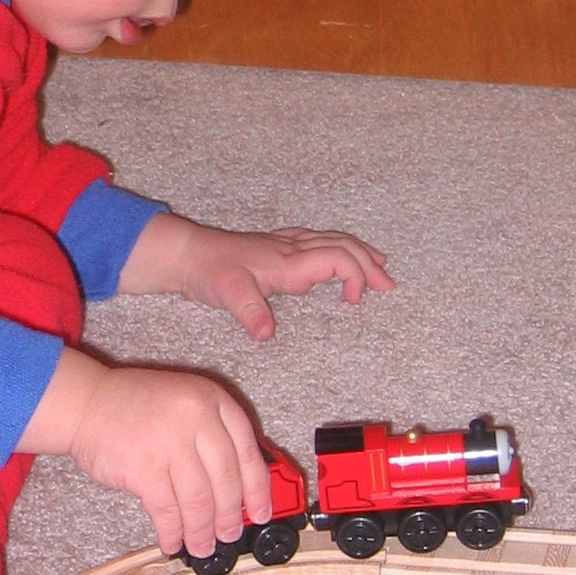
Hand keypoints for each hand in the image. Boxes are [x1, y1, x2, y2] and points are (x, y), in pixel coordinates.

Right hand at [20, 349, 270, 555]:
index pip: (248, 451)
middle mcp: (195, 418)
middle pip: (226, 480)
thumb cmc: (134, 406)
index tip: (262, 511)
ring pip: (199, 500)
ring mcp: (169, 442)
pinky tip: (173, 541)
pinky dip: (172, 531)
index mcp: (211, 399)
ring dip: (202, 531)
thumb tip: (238, 489)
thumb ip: (212, 435)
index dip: (258, 489)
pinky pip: (167, 511)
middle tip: (229, 534)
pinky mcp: (144, 468)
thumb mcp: (184, 403)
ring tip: (202, 546)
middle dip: (230, 516)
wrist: (85, 402)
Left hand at [120, 215, 393, 339]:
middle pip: (341, 245)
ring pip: (331, 240)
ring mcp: (284, 245)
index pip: (336, 257)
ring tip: (379, 264)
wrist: (186, 252)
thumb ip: (250, 312)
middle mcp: (291, 249)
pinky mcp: (275, 247)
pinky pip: (316, 240)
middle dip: (369, 263)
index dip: (355, 275)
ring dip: (358, 252)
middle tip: (389, 284)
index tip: (356, 301)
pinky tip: (338, 254)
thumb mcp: (229, 294)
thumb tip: (266, 334)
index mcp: (288, 260)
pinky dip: (336, 247)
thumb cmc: (209, 271)